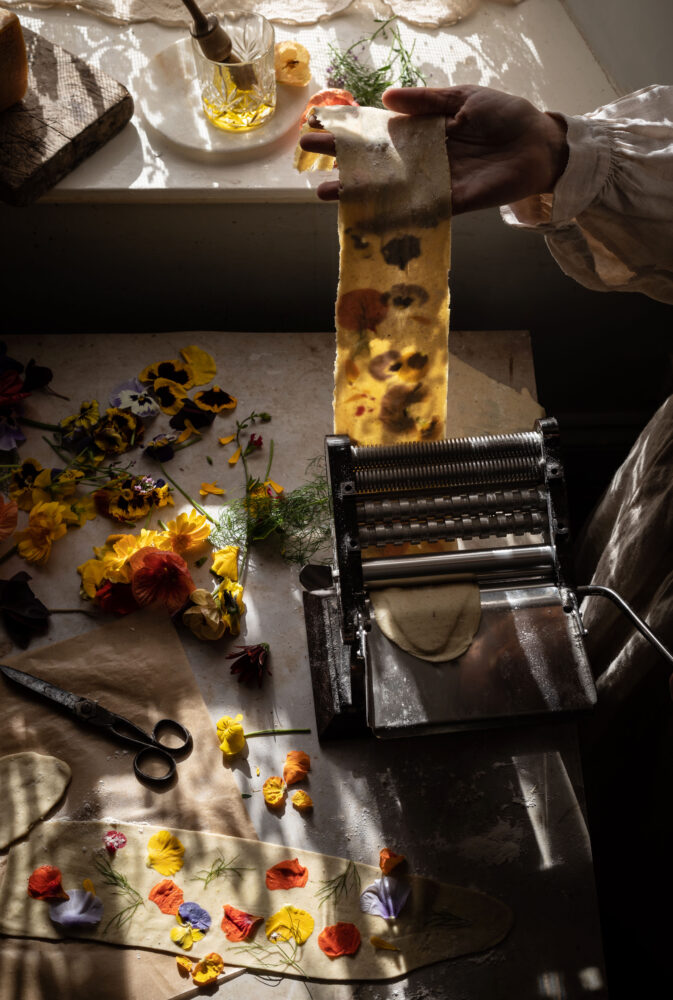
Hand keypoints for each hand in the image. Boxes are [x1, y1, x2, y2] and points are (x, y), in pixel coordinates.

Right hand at [300, 85, 568, 213]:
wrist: (539, 144)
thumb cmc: (505, 116)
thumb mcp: (464, 98)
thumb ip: (427, 102)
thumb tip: (388, 100)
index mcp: (425, 131)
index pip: (380, 131)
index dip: (351, 131)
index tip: (320, 126)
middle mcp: (424, 159)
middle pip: (376, 162)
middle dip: (343, 161)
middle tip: (309, 160)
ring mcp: (435, 182)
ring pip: (389, 190)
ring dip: (358, 192)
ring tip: (326, 193)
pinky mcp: (452, 202)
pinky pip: (418, 210)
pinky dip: (393, 215)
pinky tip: (368, 217)